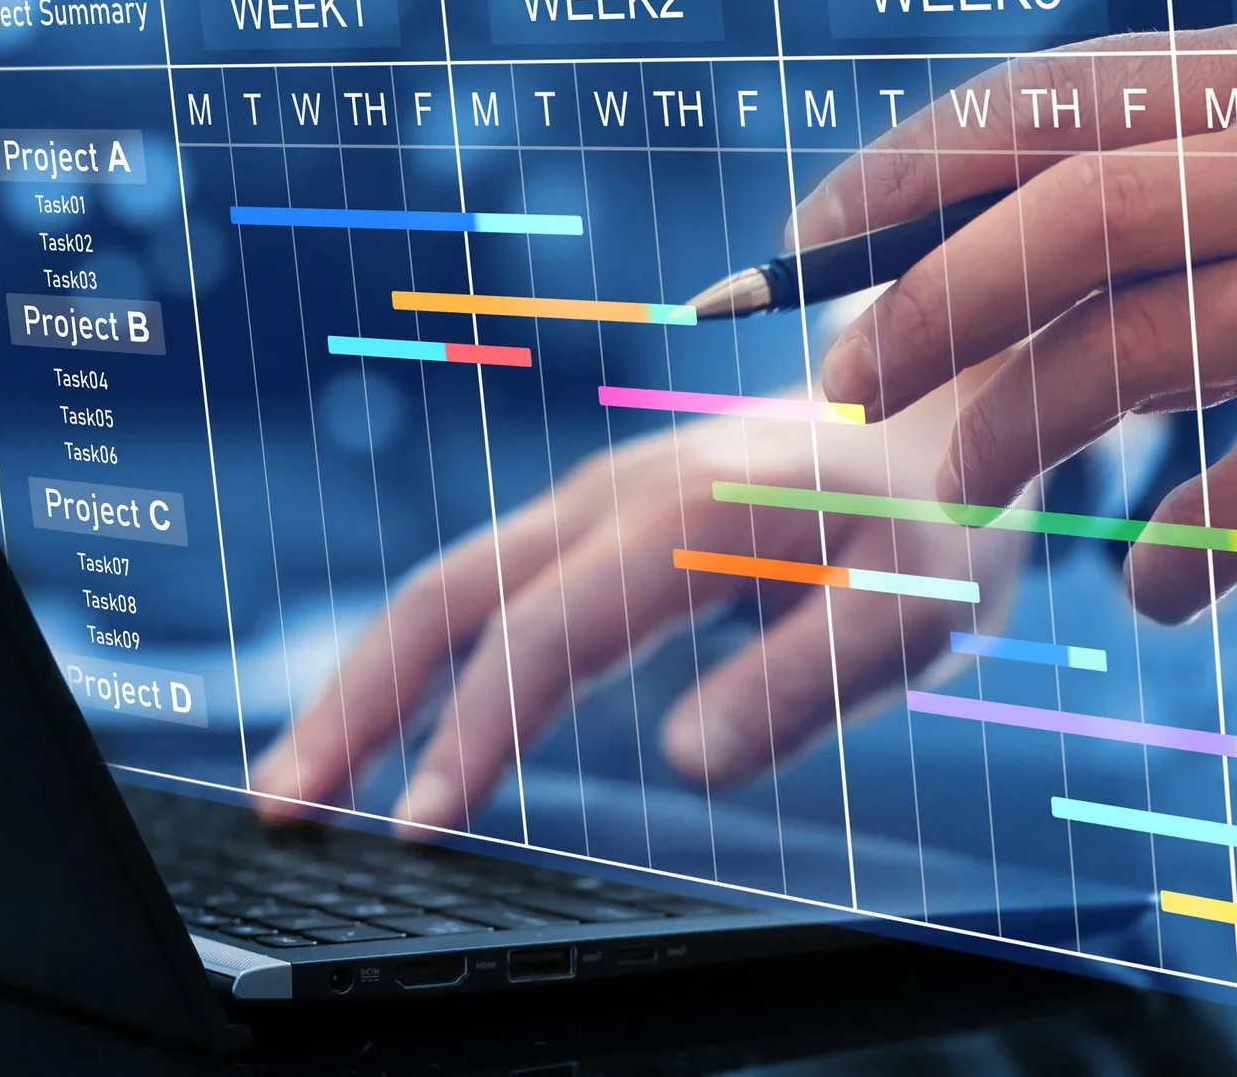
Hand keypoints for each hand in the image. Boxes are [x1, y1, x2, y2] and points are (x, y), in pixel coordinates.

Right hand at [249, 368, 1026, 827]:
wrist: (953, 404)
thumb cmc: (944, 517)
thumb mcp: (918, 604)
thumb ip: (807, 678)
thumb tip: (686, 761)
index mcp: (684, 518)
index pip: (543, 637)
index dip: (471, 737)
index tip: (417, 832)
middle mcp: (615, 497)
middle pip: (444, 596)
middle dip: (353, 705)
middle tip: (282, 808)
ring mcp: (596, 501)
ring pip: (446, 587)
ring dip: (363, 685)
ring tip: (300, 785)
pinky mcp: (597, 521)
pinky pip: (482, 586)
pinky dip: (416, 658)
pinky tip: (386, 721)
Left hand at [795, 15, 1236, 624]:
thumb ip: (1207, 134)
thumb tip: (1019, 207)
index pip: (1044, 106)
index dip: (903, 174)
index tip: (807, 245)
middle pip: (1061, 224)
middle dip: (926, 307)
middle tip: (849, 384)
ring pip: (1123, 359)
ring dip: (1012, 434)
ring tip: (963, 493)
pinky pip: (1235, 505)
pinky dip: (1166, 563)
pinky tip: (1151, 593)